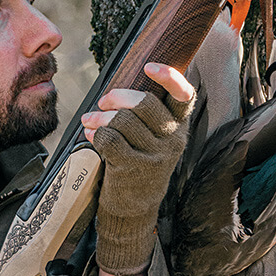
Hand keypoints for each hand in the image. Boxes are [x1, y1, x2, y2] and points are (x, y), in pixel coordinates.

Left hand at [81, 63, 194, 275]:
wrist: (134, 209)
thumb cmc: (139, 164)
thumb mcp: (154, 140)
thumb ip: (146, 115)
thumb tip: (119, 88)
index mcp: (179, 128)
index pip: (185, 97)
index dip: (170, 78)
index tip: (150, 66)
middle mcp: (172, 141)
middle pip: (145, 104)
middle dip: (118, 97)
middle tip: (103, 102)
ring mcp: (153, 157)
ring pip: (123, 121)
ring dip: (100, 117)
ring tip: (90, 121)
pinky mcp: (132, 169)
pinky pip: (109, 139)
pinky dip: (95, 133)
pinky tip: (91, 135)